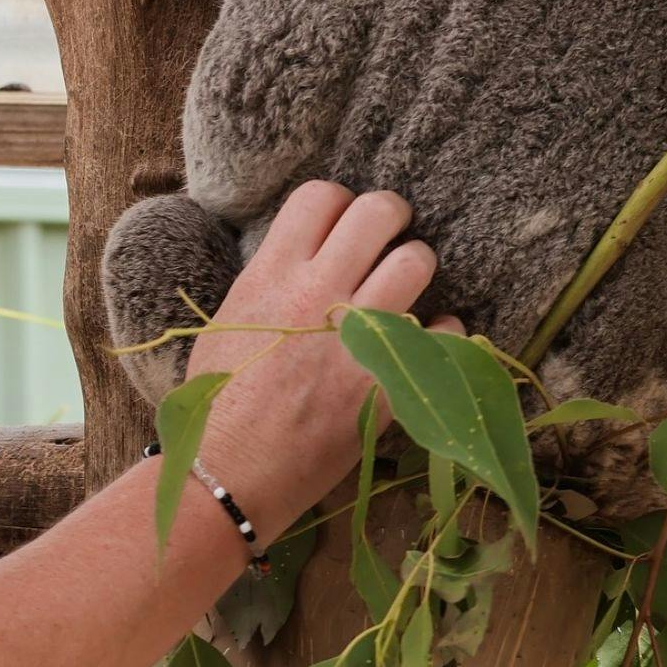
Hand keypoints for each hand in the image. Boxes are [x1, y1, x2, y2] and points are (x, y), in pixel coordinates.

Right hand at [182, 181, 461, 543]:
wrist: (231, 469)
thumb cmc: (220, 398)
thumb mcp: (232, 317)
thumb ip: (273, 278)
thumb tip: (308, 255)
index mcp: (272, 274)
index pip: (320, 196)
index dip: (338, 202)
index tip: (342, 223)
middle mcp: (318, 293)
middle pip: (378, 212)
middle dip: (391, 216)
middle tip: (388, 236)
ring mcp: (358, 337)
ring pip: (417, 261)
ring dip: (415, 268)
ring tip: (404, 288)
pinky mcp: (389, 383)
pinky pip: (445, 332)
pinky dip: (440, 335)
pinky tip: (421, 346)